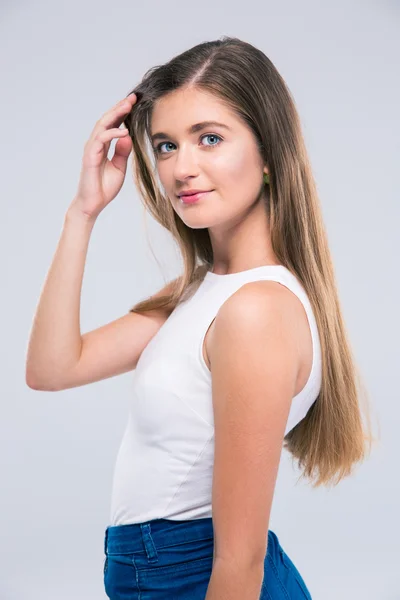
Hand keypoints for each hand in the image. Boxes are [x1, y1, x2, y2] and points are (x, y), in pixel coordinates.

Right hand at [70, 92, 136, 219]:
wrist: (93, 204)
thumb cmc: (104, 187)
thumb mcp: (120, 167)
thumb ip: (123, 152)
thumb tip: (128, 136)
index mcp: (103, 146)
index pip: (112, 124)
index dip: (122, 113)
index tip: (134, 102)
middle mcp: (96, 144)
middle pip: (107, 120)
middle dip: (119, 108)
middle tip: (132, 97)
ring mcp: (92, 149)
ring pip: (102, 125)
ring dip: (115, 115)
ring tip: (128, 106)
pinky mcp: (90, 157)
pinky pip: (101, 140)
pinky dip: (112, 133)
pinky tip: (124, 131)